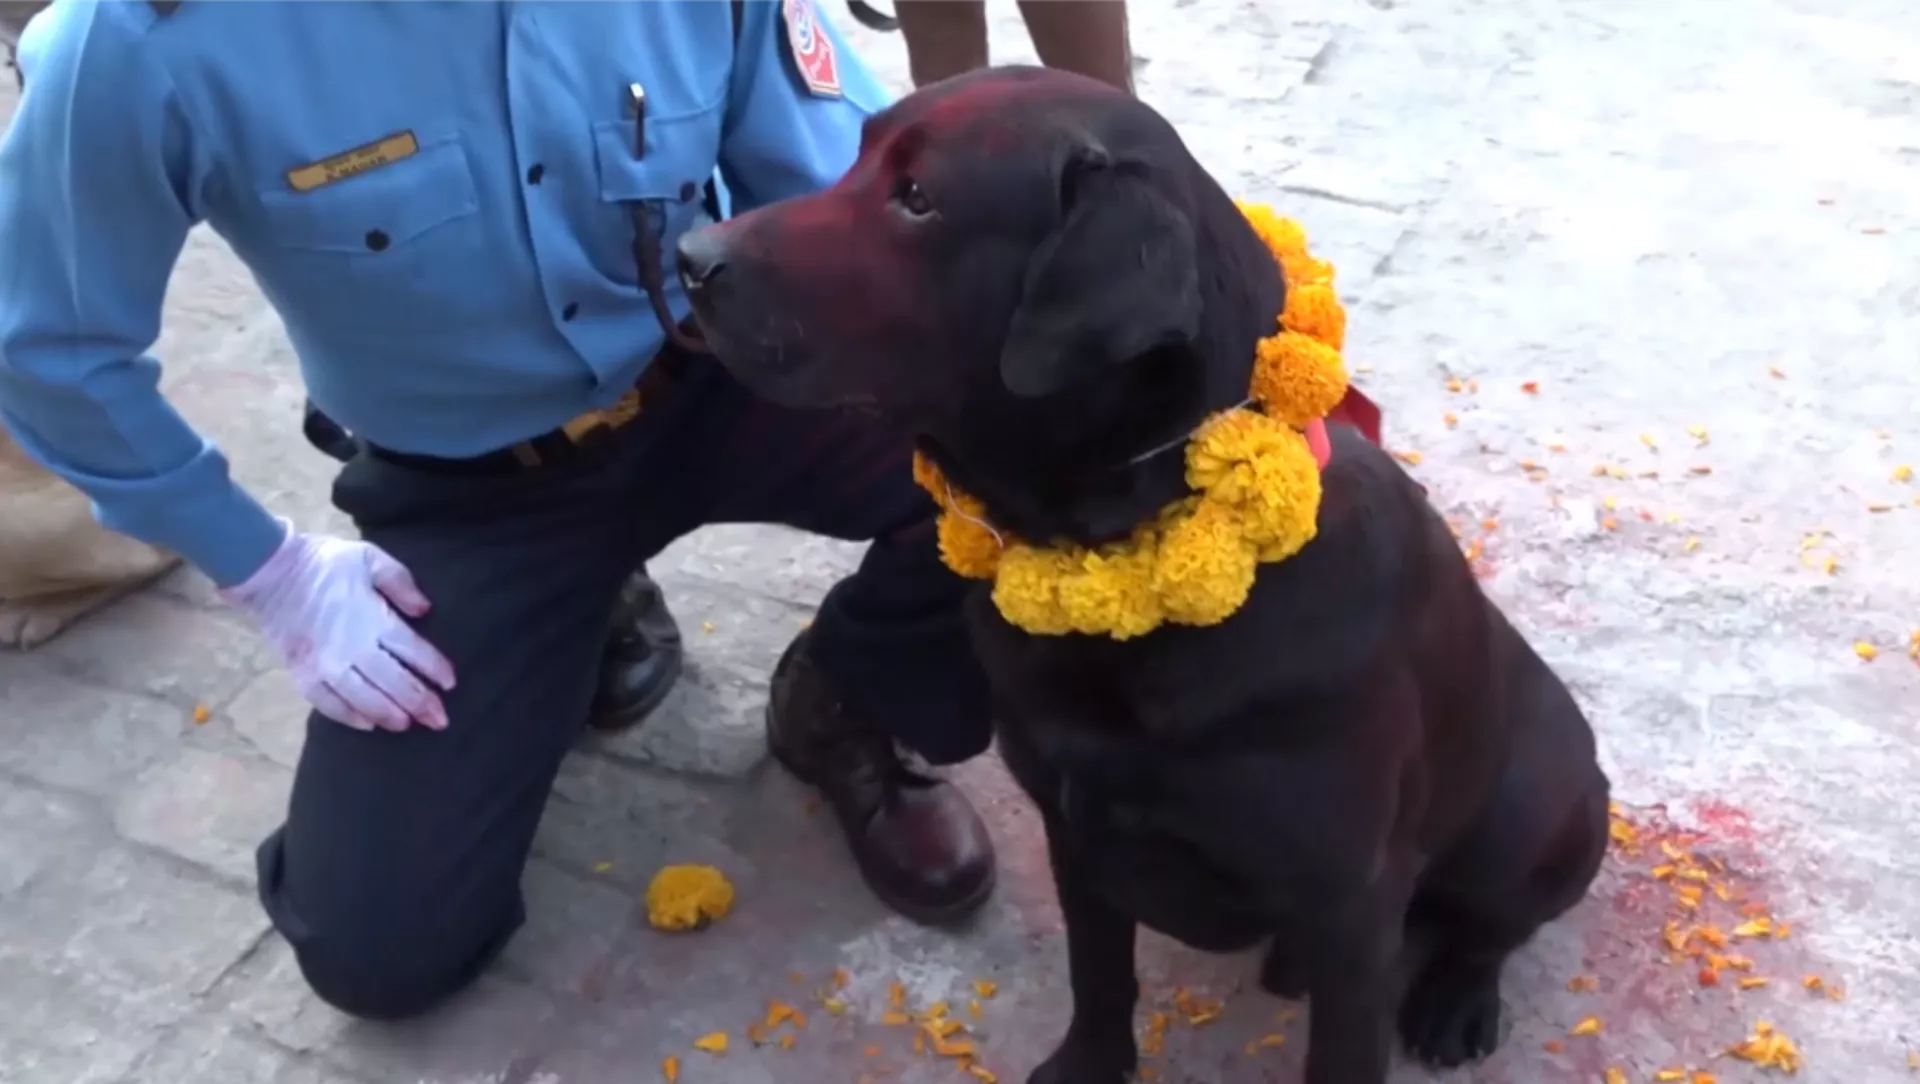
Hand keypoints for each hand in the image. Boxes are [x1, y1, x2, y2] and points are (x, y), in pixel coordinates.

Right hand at [221, 520, 455, 731]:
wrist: (270, 570)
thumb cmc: (325, 562)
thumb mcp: (370, 558)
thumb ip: (400, 583)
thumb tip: (425, 610)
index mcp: (375, 621)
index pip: (415, 652)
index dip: (436, 670)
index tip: (450, 684)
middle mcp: (354, 649)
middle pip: (396, 684)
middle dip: (422, 704)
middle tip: (441, 720)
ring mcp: (326, 666)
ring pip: (366, 700)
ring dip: (390, 715)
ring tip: (408, 725)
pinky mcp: (302, 675)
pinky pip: (329, 705)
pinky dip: (349, 717)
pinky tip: (367, 724)